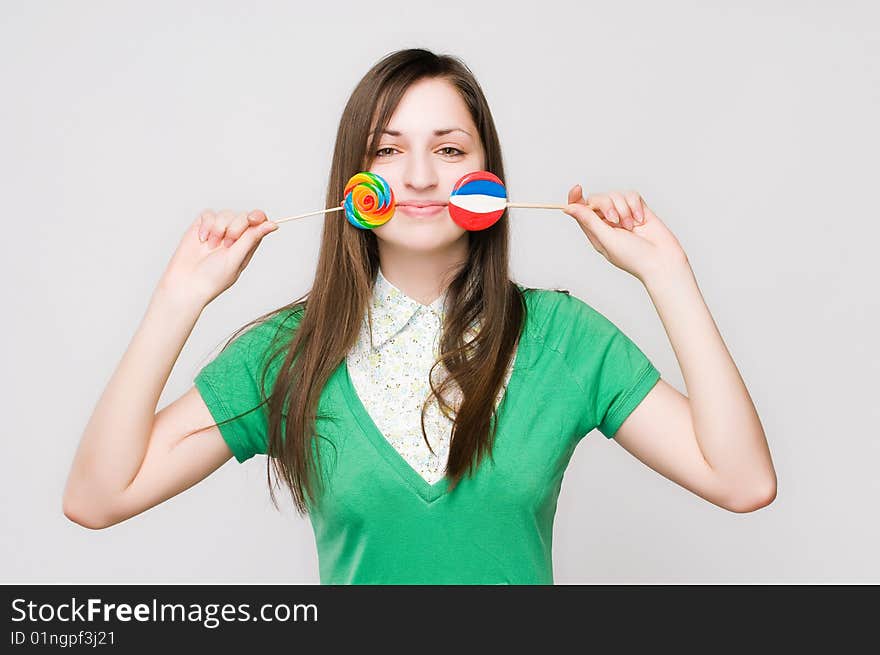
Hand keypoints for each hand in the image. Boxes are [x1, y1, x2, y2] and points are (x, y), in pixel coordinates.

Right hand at [157, 209, 278, 306]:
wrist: (186, 283)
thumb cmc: (213, 278)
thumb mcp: (236, 258)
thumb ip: (252, 239)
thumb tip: (273, 225)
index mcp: (247, 245)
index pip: (259, 223)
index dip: (258, 217)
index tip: (252, 219)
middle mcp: (234, 236)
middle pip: (242, 216)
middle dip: (235, 227)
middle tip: (227, 244)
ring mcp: (218, 231)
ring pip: (226, 214)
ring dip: (219, 228)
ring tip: (211, 246)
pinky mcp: (202, 227)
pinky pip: (209, 214)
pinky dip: (207, 225)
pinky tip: (202, 239)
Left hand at [563, 185, 688, 282]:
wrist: (662, 260)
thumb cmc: (633, 257)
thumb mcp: (606, 239)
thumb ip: (589, 221)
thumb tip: (569, 208)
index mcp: (595, 231)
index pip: (580, 210)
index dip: (576, 198)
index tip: (577, 188)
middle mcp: (607, 222)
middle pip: (598, 199)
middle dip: (607, 206)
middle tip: (615, 221)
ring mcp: (623, 215)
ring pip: (616, 195)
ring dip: (624, 209)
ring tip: (632, 227)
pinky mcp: (638, 209)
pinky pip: (631, 195)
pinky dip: (635, 206)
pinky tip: (640, 220)